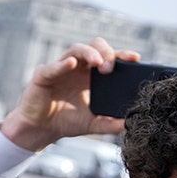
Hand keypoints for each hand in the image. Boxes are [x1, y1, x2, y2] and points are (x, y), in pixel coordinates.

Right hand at [0, 37, 140, 150]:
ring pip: (77, 49)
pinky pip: (53, 66)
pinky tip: (70, 64)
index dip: (122, 55)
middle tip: (111, 68)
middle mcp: (78, 68)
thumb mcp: (93, 124)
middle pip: (95, 46)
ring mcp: (60, 69)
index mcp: (91, 75)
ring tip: (98, 63)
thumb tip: (130, 124)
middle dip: (107, 52)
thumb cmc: (66, 122)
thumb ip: (111, 124)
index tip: (135, 59)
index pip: (110, 57)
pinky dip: (62, 64)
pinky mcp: (43, 75)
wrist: (41, 131)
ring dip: (90, 53)